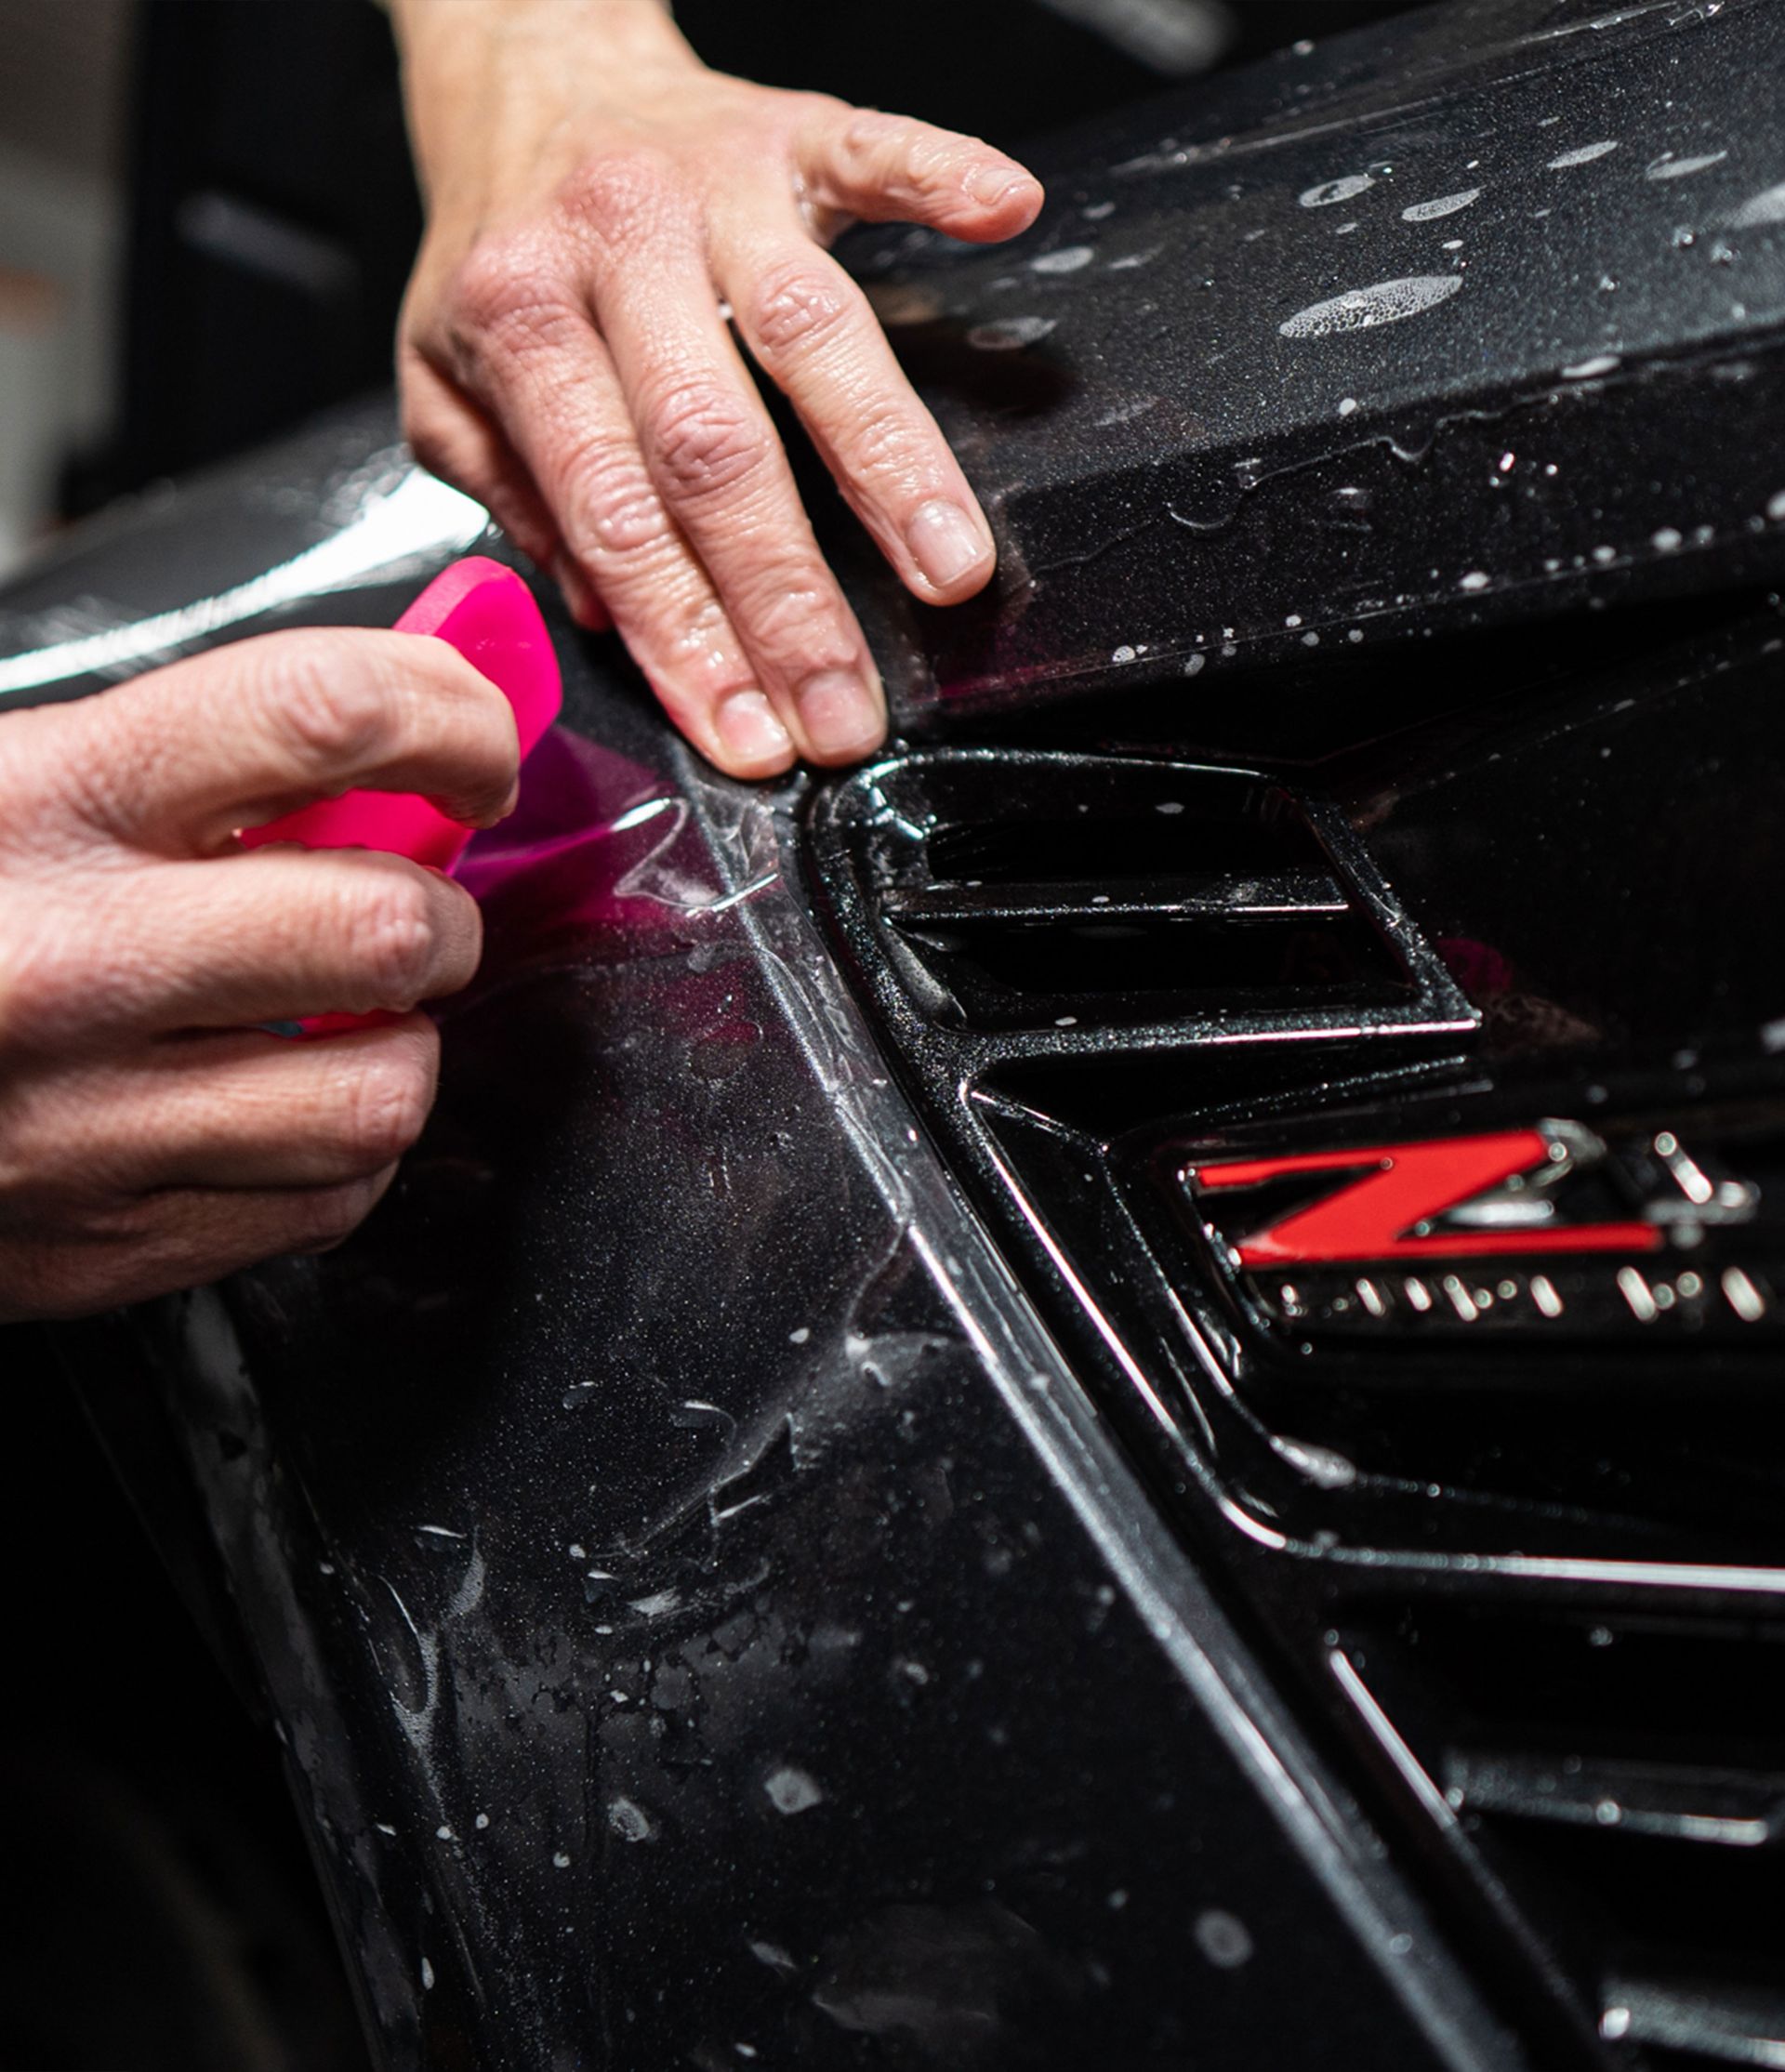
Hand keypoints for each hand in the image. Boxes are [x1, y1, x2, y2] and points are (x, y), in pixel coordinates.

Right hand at [0, 630, 518, 1319]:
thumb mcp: (8, 779)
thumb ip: (186, 754)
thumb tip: (386, 729)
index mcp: (32, 802)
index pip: (322, 710)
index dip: (450, 716)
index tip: (469, 744)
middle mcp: (67, 964)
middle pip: (388, 926)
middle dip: (437, 912)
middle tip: (406, 902)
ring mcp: (86, 1126)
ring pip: (382, 1091)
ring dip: (398, 1044)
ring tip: (339, 1015)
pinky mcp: (104, 1245)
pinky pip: (323, 1202)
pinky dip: (338, 1150)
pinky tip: (278, 1104)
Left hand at [392, 0, 1042, 777]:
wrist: (521, 73)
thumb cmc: (499, 253)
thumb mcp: (444, 385)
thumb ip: (512, 498)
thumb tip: (597, 611)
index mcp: (520, 324)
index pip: (611, 513)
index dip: (684, 637)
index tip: (747, 731)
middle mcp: (613, 251)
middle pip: (712, 448)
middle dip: (788, 599)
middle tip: (844, 709)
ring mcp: (709, 187)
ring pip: (808, 332)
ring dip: (890, 460)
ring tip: (952, 572)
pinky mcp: (789, 130)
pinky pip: (874, 148)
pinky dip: (941, 175)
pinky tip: (1007, 212)